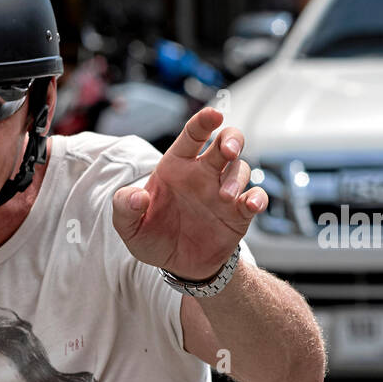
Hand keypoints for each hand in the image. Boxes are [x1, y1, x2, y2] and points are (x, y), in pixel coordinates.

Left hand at [112, 107, 266, 280]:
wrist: (177, 266)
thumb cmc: (153, 237)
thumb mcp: (130, 227)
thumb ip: (125, 208)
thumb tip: (137, 197)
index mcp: (177, 167)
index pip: (192, 136)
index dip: (203, 122)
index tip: (214, 115)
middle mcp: (203, 174)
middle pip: (226, 142)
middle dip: (232, 139)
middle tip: (228, 150)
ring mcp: (223, 191)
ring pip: (241, 168)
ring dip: (237, 178)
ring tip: (225, 196)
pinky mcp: (238, 213)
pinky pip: (255, 197)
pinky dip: (258, 198)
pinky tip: (251, 205)